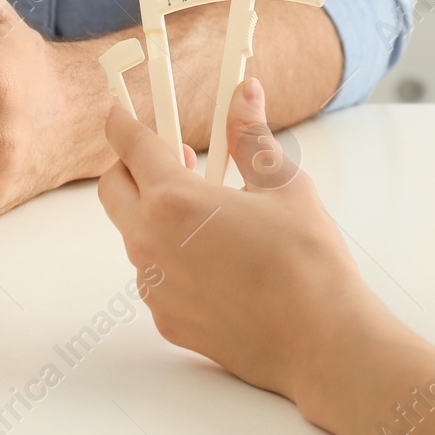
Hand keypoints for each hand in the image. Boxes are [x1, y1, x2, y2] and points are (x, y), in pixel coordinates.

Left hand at [98, 80, 434, 434]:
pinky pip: (154, 276)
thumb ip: (252, 136)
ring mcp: (154, 287)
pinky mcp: (166, 319)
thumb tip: (245, 93)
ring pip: (133, 235)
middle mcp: (150, 243)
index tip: (117, 111)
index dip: (121, 122)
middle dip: (132, 168)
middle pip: (113, 190)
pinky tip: (216, 261)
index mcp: (174, 200)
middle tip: (176, 161)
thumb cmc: (307, 260)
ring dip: (155, 215)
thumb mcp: (282, 184)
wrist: (321, 342)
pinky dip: (171, 258)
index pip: (130, 146)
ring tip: (207, 213)